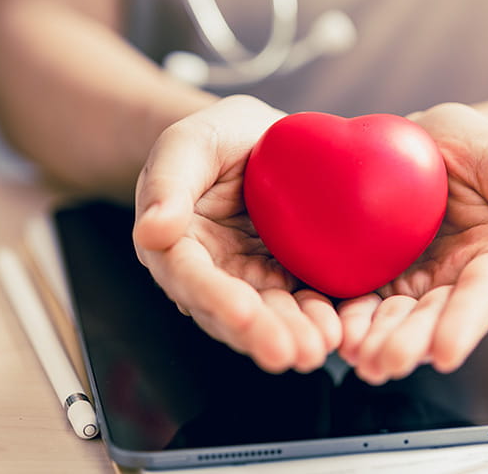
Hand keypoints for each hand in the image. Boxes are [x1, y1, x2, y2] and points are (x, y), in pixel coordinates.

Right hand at [132, 95, 341, 373]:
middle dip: (262, 333)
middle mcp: (210, 272)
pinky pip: (299, 302)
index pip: (190, 278)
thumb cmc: (215, 136)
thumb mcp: (188, 143)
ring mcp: (249, 278)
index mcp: (175, 244)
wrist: (256, 138)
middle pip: (230, 311)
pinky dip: (316, 319)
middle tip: (293, 352)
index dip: (216, 298)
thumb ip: (168, 182)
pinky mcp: (284, 276)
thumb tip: (151, 230)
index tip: (243, 313)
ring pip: (267, 316)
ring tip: (318, 347)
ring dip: (291, 335)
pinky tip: (336, 330)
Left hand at [337, 103, 487, 384]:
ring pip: (395, 317)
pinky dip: (350, 317)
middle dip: (408, 343)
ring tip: (354, 355)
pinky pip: (364, 298)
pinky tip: (334, 331)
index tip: (446, 354)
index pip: (480, 297)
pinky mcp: (379, 273)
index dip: (463, 326)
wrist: (422, 136)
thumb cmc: (473, 145)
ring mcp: (414, 279)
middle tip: (382, 364)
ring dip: (375, 340)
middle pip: (432, 318)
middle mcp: (454, 279)